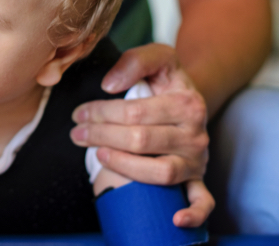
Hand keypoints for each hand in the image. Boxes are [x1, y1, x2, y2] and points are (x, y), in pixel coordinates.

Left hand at [71, 43, 211, 225]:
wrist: (191, 101)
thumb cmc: (167, 81)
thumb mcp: (158, 58)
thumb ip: (135, 61)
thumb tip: (109, 85)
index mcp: (186, 103)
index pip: (134, 112)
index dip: (100, 113)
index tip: (79, 113)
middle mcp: (195, 134)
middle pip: (140, 141)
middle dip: (101, 136)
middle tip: (77, 133)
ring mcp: (197, 160)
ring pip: (159, 172)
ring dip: (122, 166)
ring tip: (97, 155)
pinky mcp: (197, 179)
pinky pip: (201, 201)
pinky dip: (192, 214)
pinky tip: (174, 219)